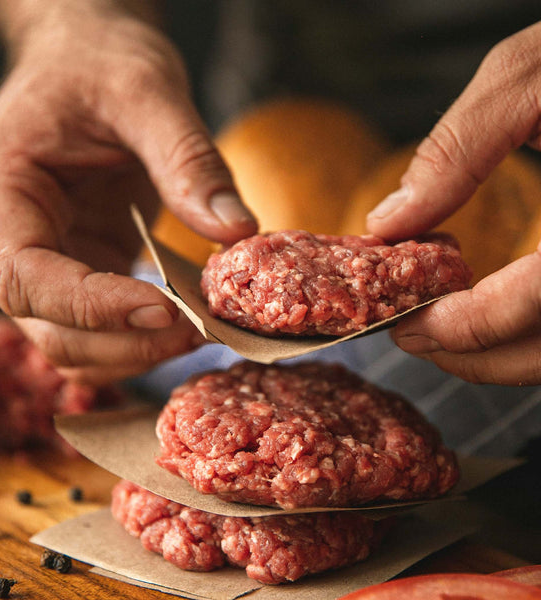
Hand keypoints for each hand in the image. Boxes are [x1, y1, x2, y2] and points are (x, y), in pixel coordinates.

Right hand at [0, 0, 256, 383]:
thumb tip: (238, 231)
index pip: (26, 276)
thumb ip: (189, 161)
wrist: (88, 62)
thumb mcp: (147, 92)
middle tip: (200, 329)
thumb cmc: (100, 63)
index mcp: (0, 191)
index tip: (165, 309)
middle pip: (49, 327)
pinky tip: (187, 322)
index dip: (92, 306)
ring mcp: (47, 263)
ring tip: (201, 329)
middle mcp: (10, 239)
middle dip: (126, 342)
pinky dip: (142, 341)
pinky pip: (102, 331)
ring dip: (137, 352)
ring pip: (74, 344)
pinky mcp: (82, 271)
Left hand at [366, 22, 540, 384]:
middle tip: (414, 336)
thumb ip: (458, 148)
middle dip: (471, 356)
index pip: (537, 304)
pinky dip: (528, 335)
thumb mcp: (534, 74)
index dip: (464, 328)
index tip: (407, 324)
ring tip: (443, 328)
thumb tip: (390, 221)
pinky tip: (495, 311)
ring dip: (499, 355)